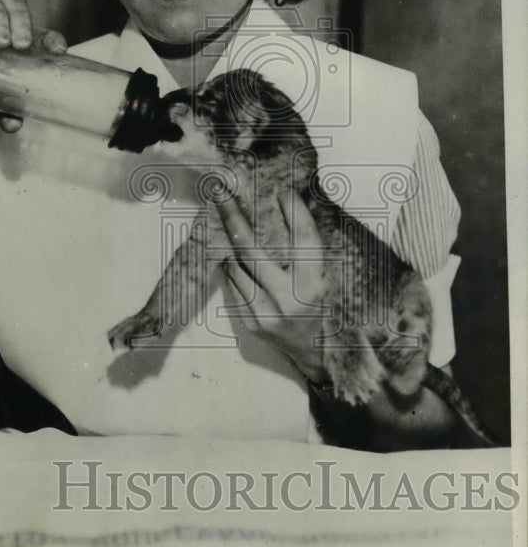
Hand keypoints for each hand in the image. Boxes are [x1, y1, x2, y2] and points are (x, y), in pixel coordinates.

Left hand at [218, 190, 330, 384]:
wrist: (318, 354)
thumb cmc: (324, 307)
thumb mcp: (325, 276)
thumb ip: (307, 247)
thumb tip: (286, 202)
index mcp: (316, 284)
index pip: (303, 240)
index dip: (294, 212)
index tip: (280, 191)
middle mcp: (290, 300)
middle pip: (253, 251)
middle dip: (234, 218)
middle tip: (221, 193)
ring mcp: (266, 314)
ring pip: (238, 268)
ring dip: (232, 245)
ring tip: (229, 223)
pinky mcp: (252, 324)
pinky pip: (235, 286)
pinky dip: (234, 269)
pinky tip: (235, 258)